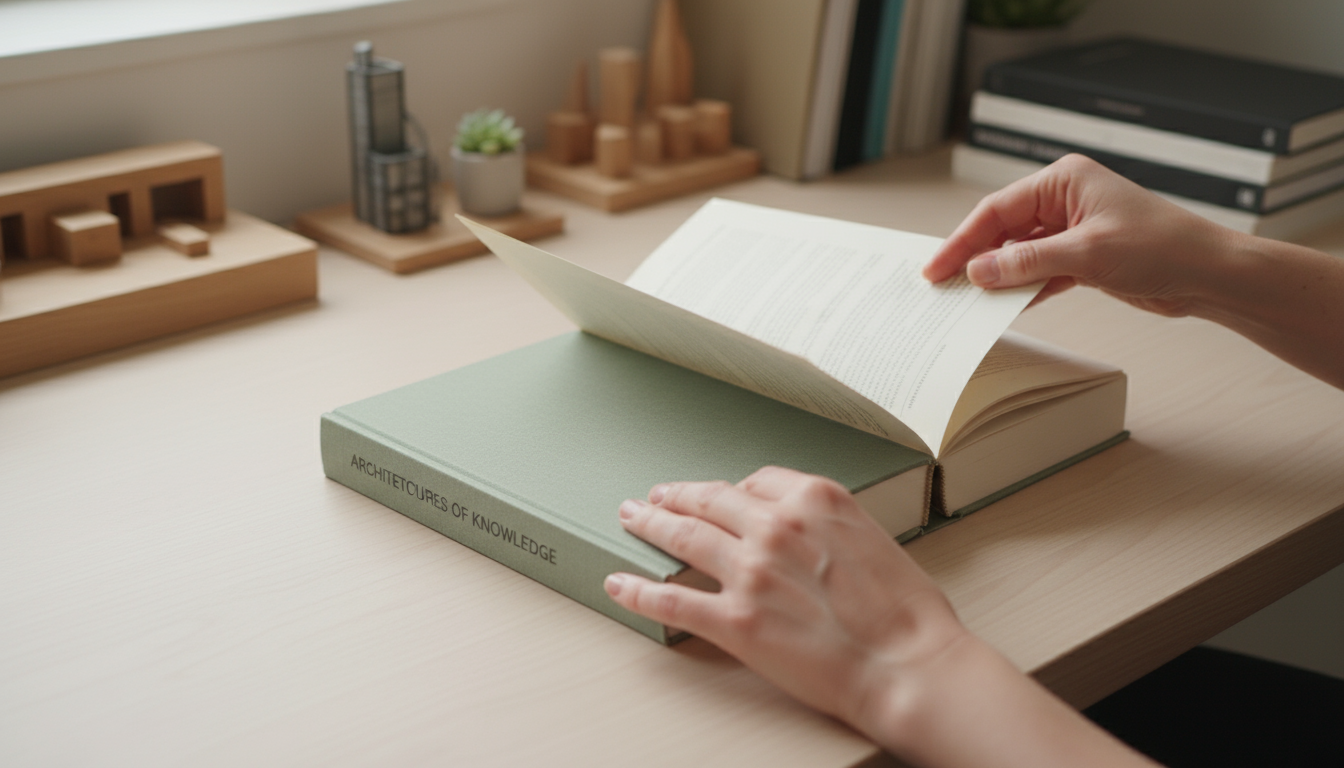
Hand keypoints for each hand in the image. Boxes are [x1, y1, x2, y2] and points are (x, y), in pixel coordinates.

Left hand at [603, 467, 967, 741]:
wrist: (908, 664)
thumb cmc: (905, 612)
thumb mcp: (873, 536)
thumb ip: (828, 524)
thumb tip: (802, 530)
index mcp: (814, 499)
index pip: (756, 480)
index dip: (729, 488)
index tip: (716, 493)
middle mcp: (776, 526)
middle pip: (709, 499)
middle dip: (675, 495)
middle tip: (655, 495)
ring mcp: (751, 572)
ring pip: (682, 536)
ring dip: (649, 524)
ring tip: (631, 519)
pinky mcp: (735, 620)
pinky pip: (671, 600)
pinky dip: (638, 591)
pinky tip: (620, 584)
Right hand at [924, 153, 1238, 316]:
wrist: (1209, 275)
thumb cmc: (1163, 247)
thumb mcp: (1087, 254)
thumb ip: (1027, 262)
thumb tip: (979, 271)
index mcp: (1064, 180)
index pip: (997, 210)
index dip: (962, 240)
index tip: (937, 268)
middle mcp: (1064, 200)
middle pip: (1002, 230)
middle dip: (974, 259)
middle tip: (943, 286)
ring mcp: (1072, 230)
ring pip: (1017, 253)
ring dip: (996, 277)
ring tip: (967, 300)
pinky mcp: (1081, 258)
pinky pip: (1038, 271)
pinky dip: (1021, 288)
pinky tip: (1004, 305)